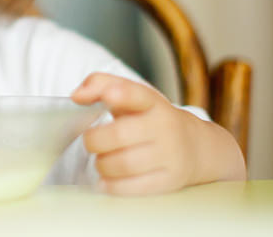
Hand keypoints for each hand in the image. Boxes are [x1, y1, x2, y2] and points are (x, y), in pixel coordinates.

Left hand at [71, 72, 203, 194]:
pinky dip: (112, 185)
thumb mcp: (131, 96)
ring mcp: (170, 155)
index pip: (137, 94)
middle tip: (92, 142)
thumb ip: (100, 85)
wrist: (195, 146)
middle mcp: (165, 127)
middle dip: (94, 141)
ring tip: (102, 160)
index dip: (122, 94)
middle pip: (119, 135)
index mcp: (152, 102)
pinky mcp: (170, 180)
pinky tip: (106, 179)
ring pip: (124, 164)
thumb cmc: (149, 119)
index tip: (109, 95)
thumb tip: (77, 96)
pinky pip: (133, 188)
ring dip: (102, 164)